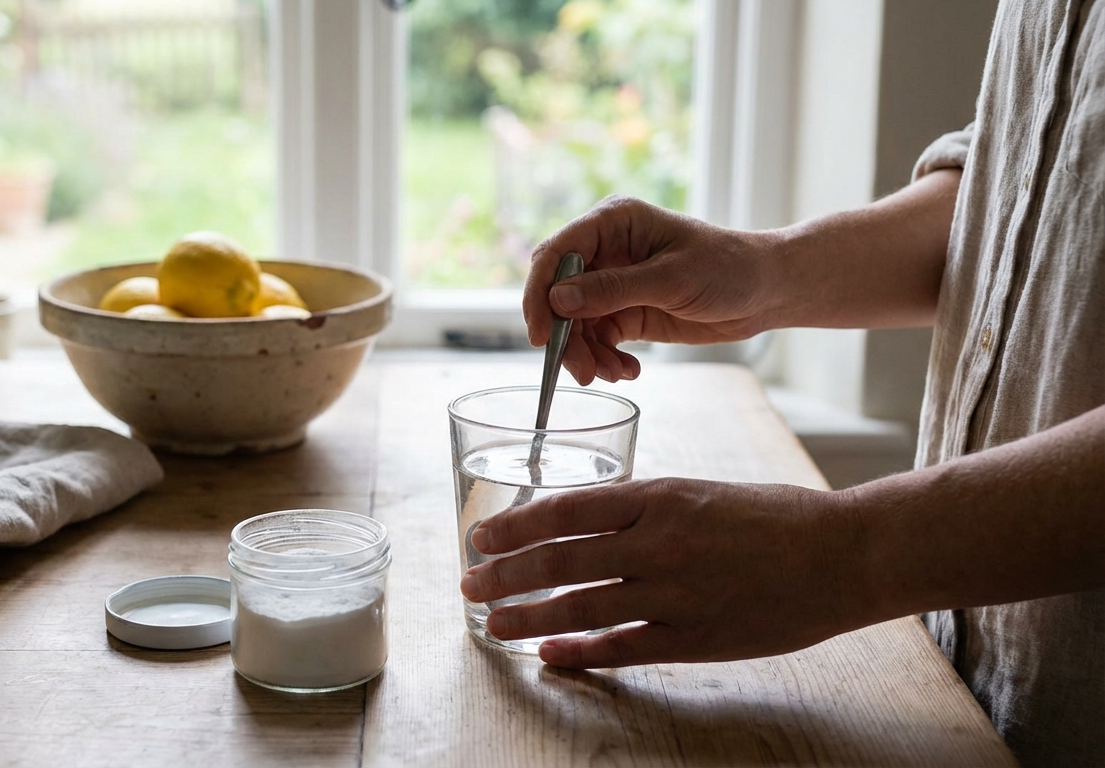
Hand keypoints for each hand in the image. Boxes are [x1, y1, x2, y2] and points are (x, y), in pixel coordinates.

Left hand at [458, 478, 873, 668]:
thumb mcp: (699, 491)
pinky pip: (621, 648)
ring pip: (580, 606)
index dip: (514, 526)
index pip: (564, 509)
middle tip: (469, 584)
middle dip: (504, 575)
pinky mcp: (695, 638)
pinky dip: (578, 652)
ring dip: (527, 617)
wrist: (843, 553)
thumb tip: (580, 524)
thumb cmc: (774, 516)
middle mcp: (658, 543)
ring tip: (492, 624)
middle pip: (558, 560)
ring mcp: (675, 594)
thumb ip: (641, 509)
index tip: (481, 538)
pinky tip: (548, 655)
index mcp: (659, 497)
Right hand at [522, 195, 781, 384]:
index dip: (540, 293)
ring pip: (575, 324)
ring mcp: (612, 283)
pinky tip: (628, 370)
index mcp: (613, 223)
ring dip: (587, 354)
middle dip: (566, 336)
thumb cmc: (728, 268)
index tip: (541, 334)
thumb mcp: (671, 279)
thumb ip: (613, 290)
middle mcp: (605, 250)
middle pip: (559, 295)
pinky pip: (598, 339)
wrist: (766, 291)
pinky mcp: (624, 311)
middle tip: (581, 371)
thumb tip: (558, 301)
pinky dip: (605, 359)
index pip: (556, 254)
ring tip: (613, 374)